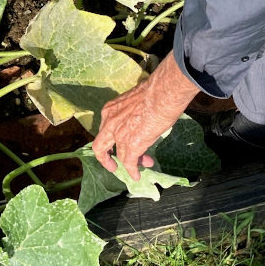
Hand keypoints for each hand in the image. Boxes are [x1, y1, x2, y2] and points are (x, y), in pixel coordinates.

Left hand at [92, 51, 199, 179]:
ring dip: (129, 163)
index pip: (106, 129)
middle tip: (113, 165)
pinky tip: (137, 175)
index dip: (113, 139)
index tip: (120, 143)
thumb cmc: (156, 90)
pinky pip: (129, 162)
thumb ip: (132, 113)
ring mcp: (119, 134)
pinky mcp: (131, 144)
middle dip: (105, 158)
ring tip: (139, 167)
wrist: (164, 91)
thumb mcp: (135, 102)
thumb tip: (142, 120)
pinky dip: (132, 170)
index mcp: (110, 110)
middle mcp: (109, 123)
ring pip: (119, 155)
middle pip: (100, 146)